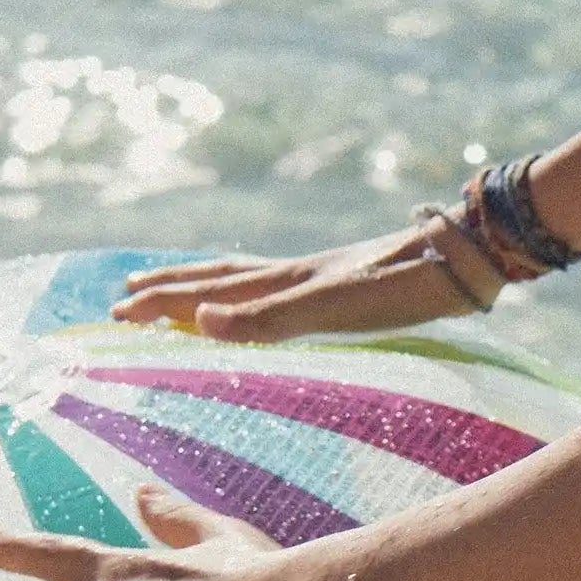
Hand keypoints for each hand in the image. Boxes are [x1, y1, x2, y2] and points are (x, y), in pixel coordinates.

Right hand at [112, 225, 478, 340]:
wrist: (463, 258)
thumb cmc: (402, 287)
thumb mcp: (333, 308)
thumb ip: (269, 319)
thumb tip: (199, 322)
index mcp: (285, 281)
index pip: (208, 292)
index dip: (163, 302)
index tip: (117, 309)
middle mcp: (296, 274)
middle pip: (219, 279)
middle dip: (171, 289)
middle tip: (128, 294)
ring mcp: (322, 275)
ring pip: (248, 278)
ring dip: (208, 285)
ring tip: (183, 291)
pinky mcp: (350, 282)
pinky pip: (282, 287)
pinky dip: (255, 292)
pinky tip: (270, 298)